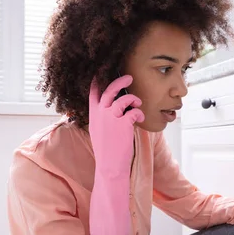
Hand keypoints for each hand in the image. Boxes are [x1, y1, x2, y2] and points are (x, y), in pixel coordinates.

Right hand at [88, 75, 144, 234]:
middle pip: (109, 89)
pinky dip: (139, 113)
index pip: (93, 91)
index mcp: (93, 114)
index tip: (103, 69)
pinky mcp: (123, 124)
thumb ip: (101, 117)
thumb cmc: (106, 149)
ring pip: (124, 99)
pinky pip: (134, 111)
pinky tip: (140, 119)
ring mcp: (111, 118)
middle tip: (129, 77)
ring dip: (134, 99)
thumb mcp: (98, 130)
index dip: (98, 78)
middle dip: (120, 81)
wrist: (110, 166)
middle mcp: (101, 114)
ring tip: (138, 103)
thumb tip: (110, 106)